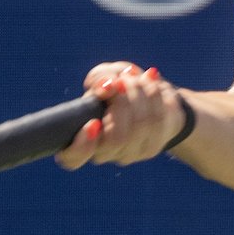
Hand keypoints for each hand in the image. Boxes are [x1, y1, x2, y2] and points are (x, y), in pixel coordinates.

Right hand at [53, 62, 184, 169]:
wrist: (149, 96)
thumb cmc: (118, 86)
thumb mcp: (104, 76)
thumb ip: (99, 78)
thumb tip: (107, 86)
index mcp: (80, 138)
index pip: (73, 158)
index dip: (82, 146)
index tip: (93, 123)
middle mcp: (103, 153)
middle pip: (116, 138)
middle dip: (122, 101)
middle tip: (122, 81)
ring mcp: (129, 154)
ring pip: (141, 126)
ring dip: (141, 93)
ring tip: (137, 78)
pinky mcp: (152, 148)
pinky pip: (160, 120)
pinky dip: (156, 96)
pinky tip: (152, 84)